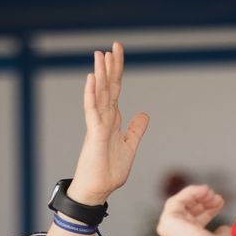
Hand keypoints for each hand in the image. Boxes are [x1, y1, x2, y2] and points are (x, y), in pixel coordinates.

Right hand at [69, 42, 148, 205]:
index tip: (117, 52)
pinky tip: (92, 79)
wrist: (97, 190)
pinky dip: (92, 94)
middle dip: (111, 66)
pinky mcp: (94, 134)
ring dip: (100, 75)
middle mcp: (103, 118)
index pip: (116, 90)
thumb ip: (135, 130)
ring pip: (99, 94)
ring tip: (100, 55)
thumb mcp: (129, 147)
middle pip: (108, 87)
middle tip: (113, 45)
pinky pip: (92, 111)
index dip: (117, 71)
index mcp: (112, 120)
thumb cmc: (109, 171)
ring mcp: (97, 125)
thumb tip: (144, 114)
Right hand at [158, 184, 235, 235]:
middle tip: (216, 197)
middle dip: (204, 201)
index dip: (209, 209)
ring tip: (210, 192)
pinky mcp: (167, 221)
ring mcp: (172, 229)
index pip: (197, 221)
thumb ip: (222, 234)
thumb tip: (224, 228)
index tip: (220, 202)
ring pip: (182, 204)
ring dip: (197, 195)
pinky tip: (203, 190)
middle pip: (189, 212)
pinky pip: (176, 201)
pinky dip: (190, 192)